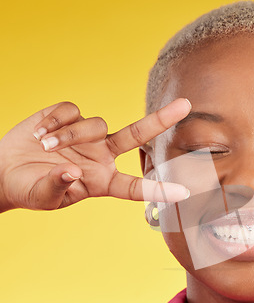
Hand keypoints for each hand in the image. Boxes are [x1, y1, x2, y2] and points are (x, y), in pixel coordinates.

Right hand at [0, 99, 191, 211]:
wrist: (5, 170)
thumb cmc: (29, 189)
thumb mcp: (43, 197)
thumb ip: (57, 187)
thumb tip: (71, 172)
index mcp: (103, 182)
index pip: (134, 187)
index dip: (157, 190)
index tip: (183, 192)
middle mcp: (102, 155)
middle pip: (137, 135)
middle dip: (160, 120)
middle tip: (186, 106)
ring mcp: (87, 135)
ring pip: (95, 123)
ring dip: (69, 134)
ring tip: (45, 146)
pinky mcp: (68, 117)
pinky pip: (71, 110)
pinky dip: (55, 121)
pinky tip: (39, 133)